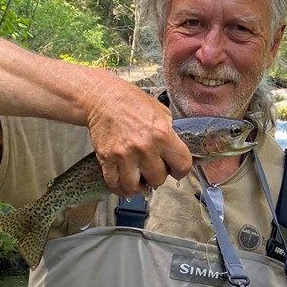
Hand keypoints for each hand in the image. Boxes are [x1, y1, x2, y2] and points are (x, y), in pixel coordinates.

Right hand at [85, 81, 193, 196]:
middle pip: (159, 180)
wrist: (104, 98)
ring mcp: (124, 155)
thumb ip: (171, 134)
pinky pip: (114, 183)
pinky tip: (123, 184)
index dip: (180, 170)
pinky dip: (119, 187)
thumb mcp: (162, 112)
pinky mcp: (107, 158)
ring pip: (135, 187)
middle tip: (152, 169)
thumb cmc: (133, 103)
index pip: (183, 166)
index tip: (174, 169)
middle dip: (157, 176)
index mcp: (163, 134)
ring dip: (138, 185)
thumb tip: (175, 154)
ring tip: (138, 179)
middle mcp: (145, 147)